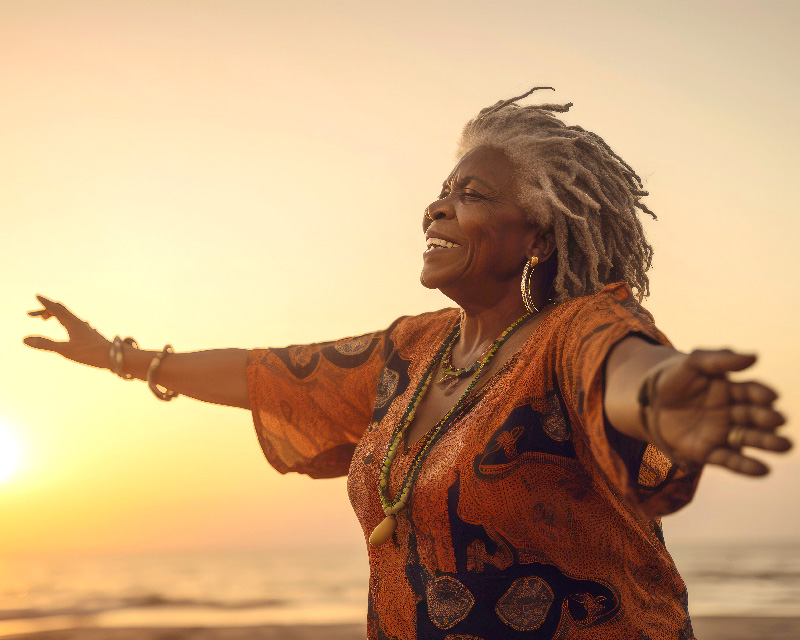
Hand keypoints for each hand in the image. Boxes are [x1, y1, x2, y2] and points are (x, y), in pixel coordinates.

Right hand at [23, 295, 112, 369]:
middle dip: (46, 309)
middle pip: (61, 311)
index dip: (45, 303)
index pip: (56, 309)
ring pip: (68, 316)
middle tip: (32, 314)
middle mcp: (80, 323)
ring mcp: (86, 329)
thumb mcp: (65, 350)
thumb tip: (25, 339)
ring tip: (45, 319)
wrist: (117, 357)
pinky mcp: (90, 335)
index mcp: (73, 323)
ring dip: (55, 315)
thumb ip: (46, 344)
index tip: (37, 296)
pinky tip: (67, 327)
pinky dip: (64, 321)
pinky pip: (74, 323)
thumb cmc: (91, 353)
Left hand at [646, 350, 789, 475]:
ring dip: (767, 442)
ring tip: (785, 445)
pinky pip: (729, 460)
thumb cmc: (672, 378)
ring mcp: (721, 433)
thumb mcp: (692, 363)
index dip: (761, 395)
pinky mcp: (707, 451)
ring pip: (748, 439)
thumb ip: (719, 358)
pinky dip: (746, 466)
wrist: (645, 401)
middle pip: (755, 417)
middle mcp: (731, 413)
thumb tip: (754, 357)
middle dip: (768, 419)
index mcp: (731, 390)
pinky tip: (763, 470)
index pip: (752, 392)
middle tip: (777, 420)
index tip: (769, 397)